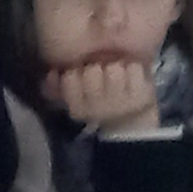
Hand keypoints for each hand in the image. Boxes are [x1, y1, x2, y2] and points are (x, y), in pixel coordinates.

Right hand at [42, 50, 162, 135]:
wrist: (132, 126)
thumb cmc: (100, 105)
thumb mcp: (76, 100)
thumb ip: (58, 88)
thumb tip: (51, 73)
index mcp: (79, 107)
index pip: (69, 78)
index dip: (76, 71)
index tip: (81, 74)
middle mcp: (98, 107)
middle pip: (92, 70)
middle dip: (97, 66)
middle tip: (102, 72)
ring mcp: (121, 102)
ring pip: (113, 67)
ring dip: (116, 65)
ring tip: (119, 74)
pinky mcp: (142, 96)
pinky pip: (134, 67)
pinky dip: (134, 67)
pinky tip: (133, 76)